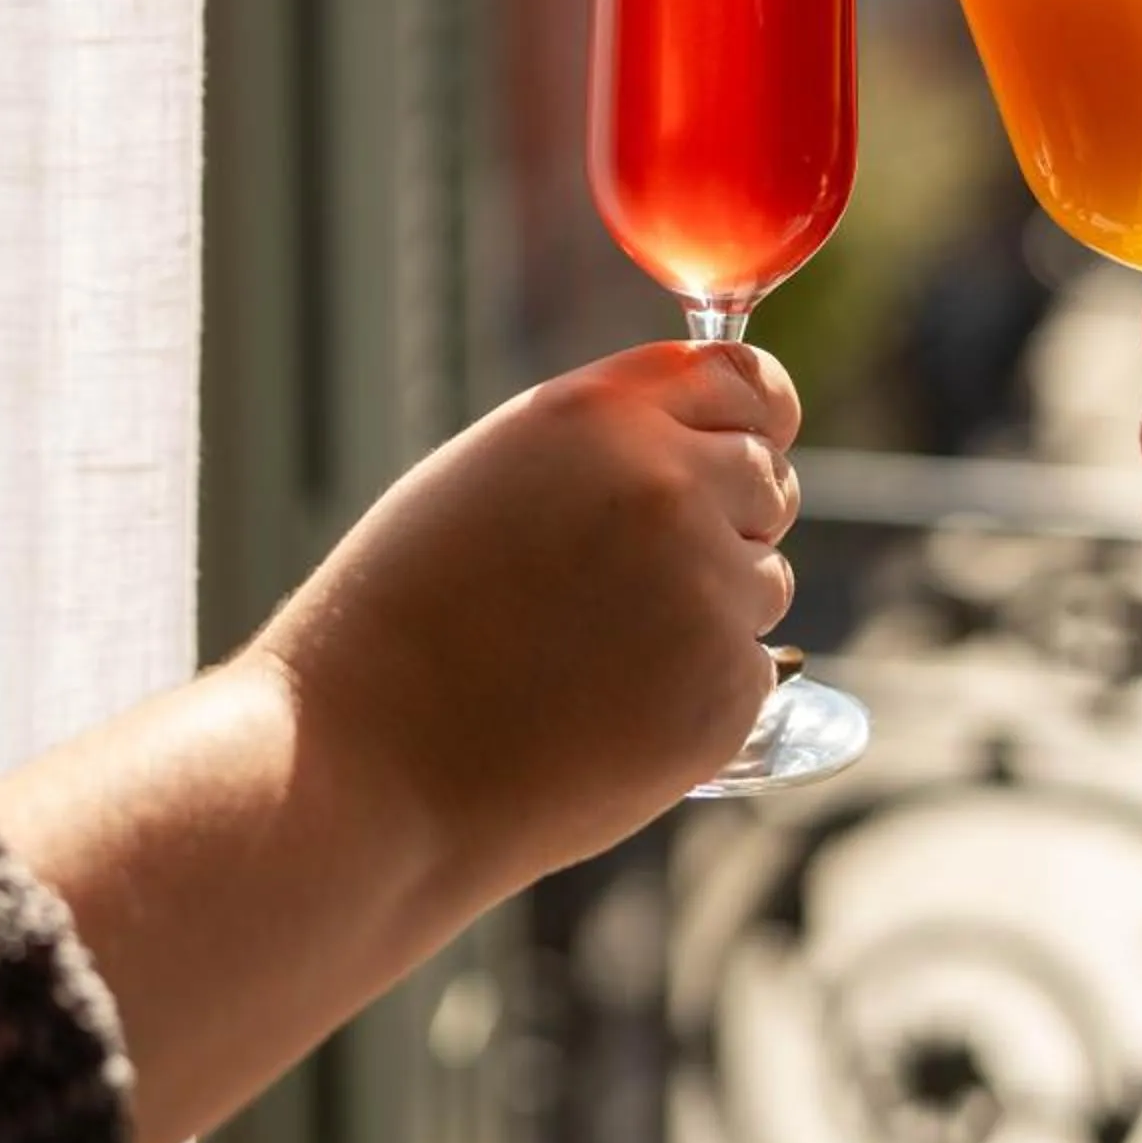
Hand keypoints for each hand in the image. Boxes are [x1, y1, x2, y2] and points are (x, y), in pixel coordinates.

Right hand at [256, 338, 800, 931]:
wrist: (371, 763)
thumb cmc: (409, 616)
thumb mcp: (495, 473)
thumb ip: (608, 443)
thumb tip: (708, 444)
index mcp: (603, 414)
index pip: (744, 379)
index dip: (756, 416)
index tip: (757, 439)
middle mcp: (668, 485)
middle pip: (770, 481)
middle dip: (730, 519)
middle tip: (637, 578)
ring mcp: (705, 588)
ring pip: (763, 582)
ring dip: (710, 609)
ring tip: (595, 652)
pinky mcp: (724, 689)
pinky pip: (749, 670)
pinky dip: (699, 692)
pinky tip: (609, 711)